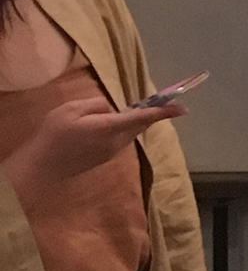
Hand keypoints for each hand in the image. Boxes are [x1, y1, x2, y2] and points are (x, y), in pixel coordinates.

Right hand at [5, 85, 181, 217]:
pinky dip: (124, 128)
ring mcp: (111, 152)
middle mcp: (116, 142)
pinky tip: (112, 123)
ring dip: (136, 121)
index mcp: (109, 128)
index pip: (142, 117)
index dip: (163, 112)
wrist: (42, 168)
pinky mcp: (105, 157)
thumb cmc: (53, 136)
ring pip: (131, 132)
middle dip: (151, 113)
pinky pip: (121, 138)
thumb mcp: (71, 110)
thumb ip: (96, 105)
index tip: (182, 108)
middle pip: (140, 125)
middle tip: (161, 102)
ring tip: (134, 109)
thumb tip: (111, 109)